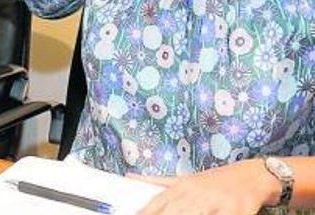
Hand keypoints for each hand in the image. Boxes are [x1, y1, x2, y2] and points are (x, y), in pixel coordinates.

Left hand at [133, 159, 276, 214]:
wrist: (255, 174)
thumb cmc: (216, 180)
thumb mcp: (186, 179)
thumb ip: (160, 181)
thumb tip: (131, 178)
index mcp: (183, 186)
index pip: (159, 201)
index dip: (146, 211)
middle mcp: (198, 192)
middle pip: (176, 210)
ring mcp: (218, 200)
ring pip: (199, 214)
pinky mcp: (238, 209)